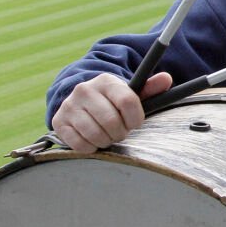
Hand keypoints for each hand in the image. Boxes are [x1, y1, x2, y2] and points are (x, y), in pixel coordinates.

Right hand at [51, 71, 171, 153]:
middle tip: (119, 131)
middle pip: (112, 122)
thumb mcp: (129, 94)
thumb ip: (150, 89)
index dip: (136, 119)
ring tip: (106, 135)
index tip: (134, 122)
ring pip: (96, 135)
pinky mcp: (59, 122)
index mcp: (106, 81)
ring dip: (106, 141)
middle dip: (120, 132)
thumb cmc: (111, 102)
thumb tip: (166, 79)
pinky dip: (90, 147)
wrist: (80, 103)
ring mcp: (70, 106)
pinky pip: (80, 144)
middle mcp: (85, 90)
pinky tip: (93, 139)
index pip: (128, 102)